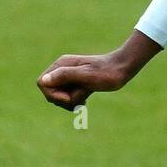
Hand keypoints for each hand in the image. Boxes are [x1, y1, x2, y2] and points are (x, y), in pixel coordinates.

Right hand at [37, 30, 161, 110]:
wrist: (123, 69)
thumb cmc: (107, 72)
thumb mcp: (86, 75)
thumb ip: (65, 76)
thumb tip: (44, 81)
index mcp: (61, 65)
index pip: (43, 83)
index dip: (53, 95)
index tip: (70, 97)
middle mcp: (62, 69)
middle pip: (50, 92)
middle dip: (63, 100)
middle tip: (81, 99)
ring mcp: (69, 76)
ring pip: (59, 97)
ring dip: (71, 102)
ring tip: (85, 98)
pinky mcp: (76, 83)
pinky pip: (68, 97)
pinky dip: (75, 102)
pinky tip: (86, 100)